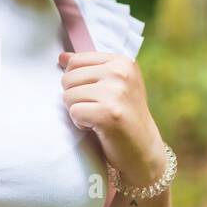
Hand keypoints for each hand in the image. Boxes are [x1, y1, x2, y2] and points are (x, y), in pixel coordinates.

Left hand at [58, 49, 166, 187]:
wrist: (144, 150)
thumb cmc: (124, 117)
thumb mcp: (112, 85)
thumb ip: (88, 69)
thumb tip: (62, 56)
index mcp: (122, 62)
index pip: (75, 61)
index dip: (78, 82)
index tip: (98, 95)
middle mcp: (121, 73)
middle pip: (68, 78)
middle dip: (76, 98)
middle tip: (98, 109)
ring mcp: (116, 92)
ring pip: (68, 96)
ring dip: (78, 111)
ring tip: (99, 118)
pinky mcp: (108, 113)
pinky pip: (73, 112)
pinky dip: (80, 124)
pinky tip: (98, 128)